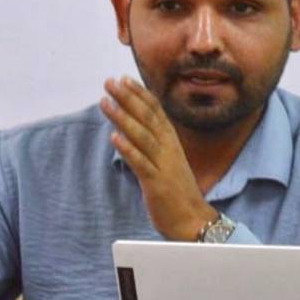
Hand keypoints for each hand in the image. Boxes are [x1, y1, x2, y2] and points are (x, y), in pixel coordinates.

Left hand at [101, 76, 216, 241]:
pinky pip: (140, 163)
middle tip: (110, 82)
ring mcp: (163, 164)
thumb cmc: (177, 191)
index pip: (155, 111)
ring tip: (106, 102)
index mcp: (171, 142)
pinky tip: (114, 137)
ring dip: (122, 117)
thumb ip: (152, 144)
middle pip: (147, 117)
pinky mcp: (156, 183)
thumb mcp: (166, 161)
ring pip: (142, 136)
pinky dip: (128, 149)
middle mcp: (168, 148)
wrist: (193, 220)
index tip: (124, 79)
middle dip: (127, 98)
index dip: (139, 94)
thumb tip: (130, 129)